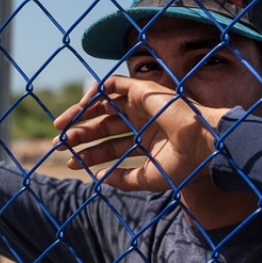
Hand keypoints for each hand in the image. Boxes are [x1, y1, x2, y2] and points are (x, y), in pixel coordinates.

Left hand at [51, 76, 230, 191]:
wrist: (202, 145)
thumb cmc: (182, 164)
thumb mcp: (148, 178)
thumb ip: (124, 179)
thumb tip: (99, 178)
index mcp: (147, 142)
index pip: (112, 147)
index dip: (91, 155)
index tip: (72, 163)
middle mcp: (143, 122)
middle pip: (104, 127)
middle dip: (81, 135)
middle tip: (60, 145)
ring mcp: (142, 105)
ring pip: (103, 107)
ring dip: (82, 115)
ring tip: (62, 128)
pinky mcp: (142, 89)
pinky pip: (112, 84)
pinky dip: (94, 92)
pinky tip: (80, 108)